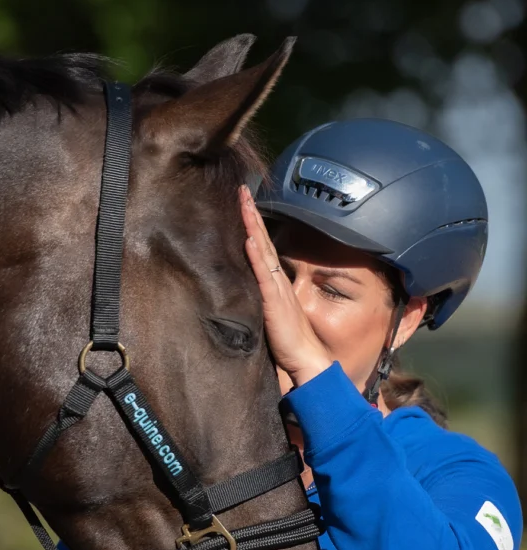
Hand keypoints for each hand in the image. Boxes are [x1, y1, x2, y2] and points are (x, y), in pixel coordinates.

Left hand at [240, 186, 331, 386]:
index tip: (244, 204)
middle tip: (242, 190)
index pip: (263, 248)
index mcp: (276, 284)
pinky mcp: (274, 301)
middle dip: (252, 215)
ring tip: (244, 203)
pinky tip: (250, 239)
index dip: (255, 226)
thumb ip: (264, 300)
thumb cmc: (289, 343)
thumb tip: (252, 290)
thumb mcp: (272, 315)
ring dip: (253, 226)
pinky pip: (264, 273)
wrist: (307, 359)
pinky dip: (257, 255)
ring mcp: (277, 289)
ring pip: (263, 251)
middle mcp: (278, 281)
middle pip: (263, 241)